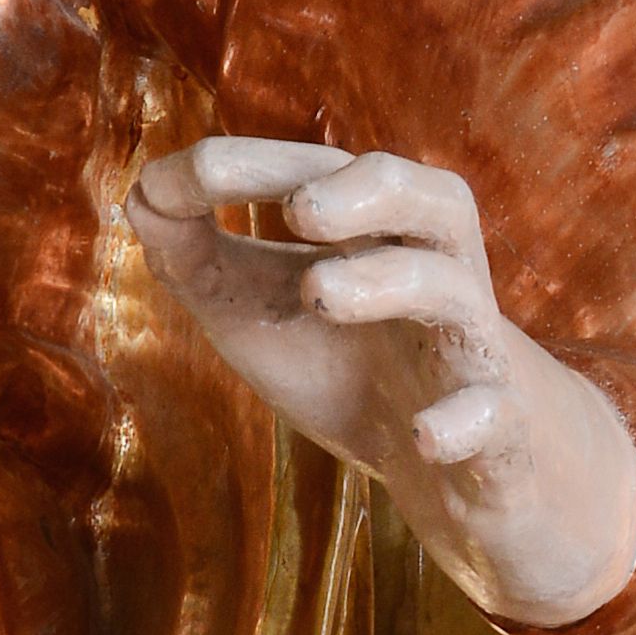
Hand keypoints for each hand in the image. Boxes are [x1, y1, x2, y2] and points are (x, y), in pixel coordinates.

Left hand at [131, 140, 635, 632]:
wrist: (445, 467)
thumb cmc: (341, 363)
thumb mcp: (255, 304)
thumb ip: (193, 251)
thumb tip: (141, 192)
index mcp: (380, 231)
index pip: (329, 175)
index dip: (260, 167)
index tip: (184, 176)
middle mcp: (437, 271)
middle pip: (433, 198)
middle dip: (366, 192)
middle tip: (298, 211)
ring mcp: (468, 348)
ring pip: (453, 293)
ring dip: (389, 285)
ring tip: (319, 294)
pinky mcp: (494, 428)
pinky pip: (493, 414)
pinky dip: (462, 421)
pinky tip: (423, 436)